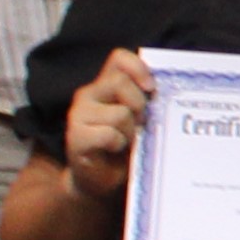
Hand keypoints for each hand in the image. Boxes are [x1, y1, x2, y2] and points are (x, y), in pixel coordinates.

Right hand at [56, 50, 152, 201]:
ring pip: (119, 113)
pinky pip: (109, 134)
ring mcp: (78, 115)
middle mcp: (88, 94)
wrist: (99, 181)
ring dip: (130, 131)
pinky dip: (118, 144)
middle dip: (140, 105)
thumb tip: (163, 92)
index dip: (138, 68)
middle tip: (141, 124)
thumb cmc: (124, 147)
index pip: (119, 58)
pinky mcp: (75, 137)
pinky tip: (114, 150)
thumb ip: (145, 101)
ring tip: (126, 141)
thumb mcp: (138, 119)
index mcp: (104, 85)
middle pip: (120, 83)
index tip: (151, 88)